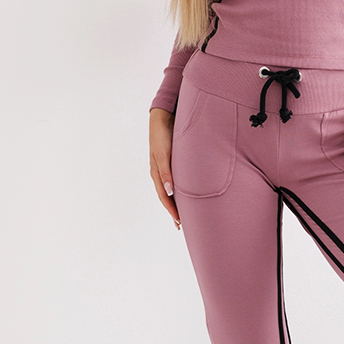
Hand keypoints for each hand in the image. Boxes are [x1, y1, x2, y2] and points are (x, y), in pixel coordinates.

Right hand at [149, 107, 181, 228]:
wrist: (163, 118)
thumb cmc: (162, 136)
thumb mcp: (163, 154)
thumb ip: (166, 172)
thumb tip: (169, 191)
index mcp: (157, 173)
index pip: (164, 197)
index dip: (171, 210)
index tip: (179, 222)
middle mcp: (161, 173)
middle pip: (167, 197)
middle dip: (174, 211)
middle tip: (182, 225)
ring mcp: (166, 168)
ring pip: (172, 190)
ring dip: (177, 202)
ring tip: (185, 214)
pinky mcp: (173, 162)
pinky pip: (176, 180)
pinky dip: (180, 191)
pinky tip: (186, 194)